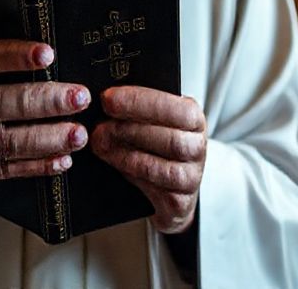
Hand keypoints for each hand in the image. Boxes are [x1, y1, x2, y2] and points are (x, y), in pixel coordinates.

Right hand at [0, 40, 90, 213]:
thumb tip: (49, 59)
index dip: (12, 55)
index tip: (47, 54)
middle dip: (44, 100)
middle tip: (79, 98)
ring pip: (5, 140)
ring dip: (48, 137)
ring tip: (78, 133)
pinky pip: (7, 170)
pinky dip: (39, 164)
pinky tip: (62, 159)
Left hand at [91, 86, 206, 233]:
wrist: (168, 190)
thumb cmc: (154, 146)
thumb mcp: (151, 121)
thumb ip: (137, 108)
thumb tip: (106, 96)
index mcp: (193, 118)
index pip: (176, 108)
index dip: (140, 102)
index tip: (108, 98)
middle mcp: (198, 147)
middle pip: (170, 138)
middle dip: (130, 129)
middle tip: (99, 126)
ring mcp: (192, 176)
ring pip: (162, 164)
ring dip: (126, 153)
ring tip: (101, 144)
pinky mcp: (180, 202)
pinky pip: (156, 187)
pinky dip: (131, 172)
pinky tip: (113, 162)